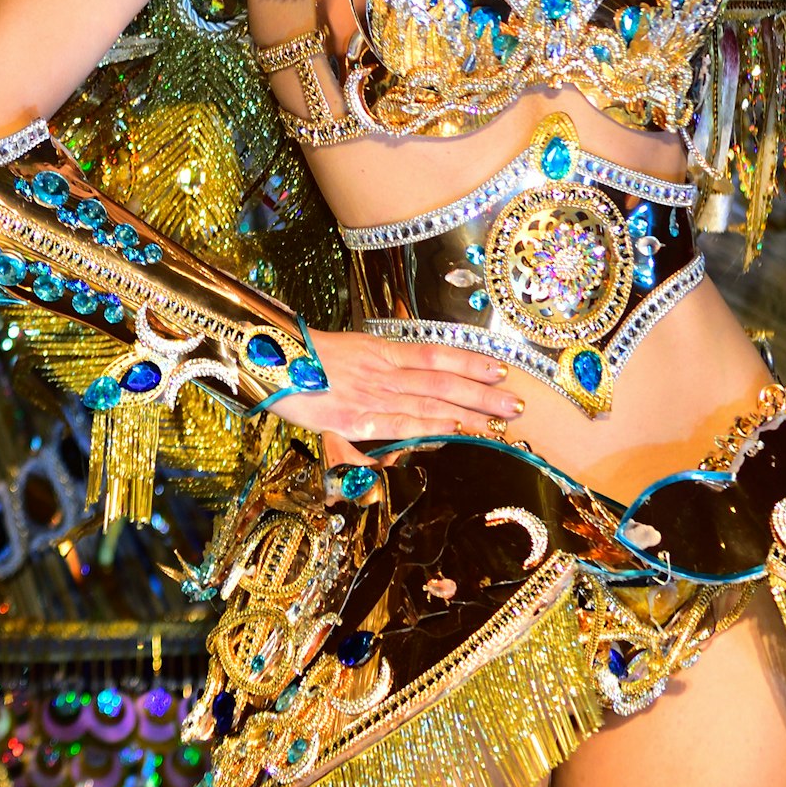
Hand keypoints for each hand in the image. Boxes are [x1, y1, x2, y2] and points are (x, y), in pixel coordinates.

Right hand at [263, 329, 525, 441]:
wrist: (267, 361)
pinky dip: (428, 428)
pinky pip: (398, 424)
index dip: (470, 361)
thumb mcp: (346, 353)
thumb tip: (406, 376)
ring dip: (467, 412)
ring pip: (429, 402)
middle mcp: (383, 371)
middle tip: (518, 402)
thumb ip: (377, 367)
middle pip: (442, 380)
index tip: (501, 369)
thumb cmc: (303, 359)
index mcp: (381, 352)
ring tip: (499, 419)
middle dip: (482, 393)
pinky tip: (454, 433)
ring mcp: (371, 395)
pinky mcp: (354, 419)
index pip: (436, 354)